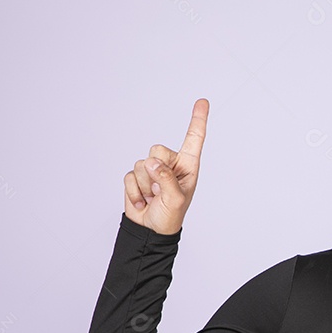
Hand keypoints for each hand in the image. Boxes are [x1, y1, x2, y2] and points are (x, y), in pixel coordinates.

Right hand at [123, 98, 207, 234]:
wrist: (150, 231)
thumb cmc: (170, 216)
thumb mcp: (175, 200)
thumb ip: (166, 178)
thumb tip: (151, 162)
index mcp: (188, 166)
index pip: (193, 139)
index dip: (197, 120)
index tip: (203, 101)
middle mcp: (170, 164)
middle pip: (157, 149)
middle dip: (156, 171)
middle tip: (161, 191)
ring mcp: (152, 170)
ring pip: (141, 164)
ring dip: (145, 186)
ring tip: (153, 198)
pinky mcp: (135, 177)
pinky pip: (129, 176)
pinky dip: (134, 192)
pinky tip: (142, 202)